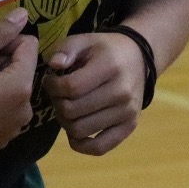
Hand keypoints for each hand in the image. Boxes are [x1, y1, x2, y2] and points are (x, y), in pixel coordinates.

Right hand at [0, 9, 37, 166]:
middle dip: (1, 65)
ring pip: (13, 92)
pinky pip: (5, 113)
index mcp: (22, 86)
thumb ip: (0, 33)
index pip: (29, 46)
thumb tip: (23, 14)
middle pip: (22, 70)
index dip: (6, 43)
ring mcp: (15, 129)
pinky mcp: (2, 141)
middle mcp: (26, 109)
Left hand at [43, 31, 143, 155]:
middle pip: (72, 111)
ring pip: (80, 130)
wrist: (139, 59)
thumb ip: (66, 49)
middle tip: (58, 96)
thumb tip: (54, 66)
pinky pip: (99, 148)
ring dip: (65, 122)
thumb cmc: (106, 50)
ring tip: (67, 108)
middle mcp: (121, 92)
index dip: (52, 86)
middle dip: (57, 103)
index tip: (50, 81)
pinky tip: (74, 133)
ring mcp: (127, 112)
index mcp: (110, 67)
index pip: (71, 87)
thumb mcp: (85, 40)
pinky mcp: (129, 127)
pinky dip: (81, 145)